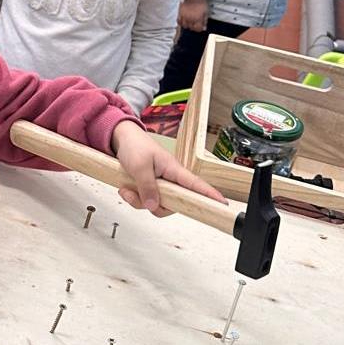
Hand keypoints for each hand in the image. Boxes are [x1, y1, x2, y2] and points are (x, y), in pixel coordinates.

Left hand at [110, 121, 225, 215]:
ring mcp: (160, 184)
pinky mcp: (149, 187)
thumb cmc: (135, 145)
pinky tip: (125, 188)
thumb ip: (147, 187)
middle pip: (172, 204)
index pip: (196, 184)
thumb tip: (153, 206)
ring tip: (127, 189)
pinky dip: (134, 198)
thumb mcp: (139, 166)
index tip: (222, 204)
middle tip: (135, 194)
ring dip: (139, 201)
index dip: (209, 195)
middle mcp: (170, 179)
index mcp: (174, 170)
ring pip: (156, 204)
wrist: (122, 138)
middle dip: (154, 205)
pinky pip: (146, 201)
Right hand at [178, 0, 208, 32]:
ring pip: (184, 25)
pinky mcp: (179, 13)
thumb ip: (204, 21)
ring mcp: (183, 16)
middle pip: (190, 28)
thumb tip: (204, 28)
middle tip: (195, 22)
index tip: (200, 27)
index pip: (197, 29)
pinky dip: (181, 21)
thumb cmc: (200, 1)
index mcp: (197, 18)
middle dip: (193, 26)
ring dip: (187, 24)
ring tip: (190, 20)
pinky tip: (184, 19)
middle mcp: (189, 18)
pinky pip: (178, 21)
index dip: (199, 28)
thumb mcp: (206, 11)